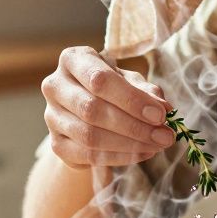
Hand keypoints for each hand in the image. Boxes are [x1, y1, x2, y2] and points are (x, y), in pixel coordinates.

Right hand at [41, 46, 174, 169]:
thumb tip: (164, 108)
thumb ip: (146, 91)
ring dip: (129, 145)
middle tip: (164, 136)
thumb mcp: (129, 81)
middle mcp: (55, 86)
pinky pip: (87, 155)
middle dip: (134, 126)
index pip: (100, 80)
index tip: (160, 115)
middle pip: (92, 110)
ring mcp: (51, 117)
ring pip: (89, 136)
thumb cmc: (111, 88)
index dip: (132, 99)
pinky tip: (142, 153)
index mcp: (73, 60)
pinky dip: (119, 157)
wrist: (86, 110)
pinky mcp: (56, 144)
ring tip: (157, 145)